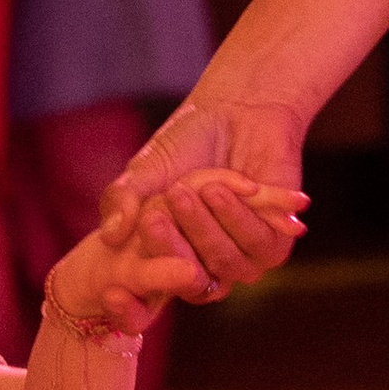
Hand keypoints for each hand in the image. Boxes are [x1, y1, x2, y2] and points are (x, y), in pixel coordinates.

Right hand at [99, 98, 308, 302]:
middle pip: (193, 273)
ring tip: (207, 187)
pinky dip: (244, 212)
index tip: (145, 223)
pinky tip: (245, 186)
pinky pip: (258, 240)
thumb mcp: (145, 171)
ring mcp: (243, 258)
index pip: (161, 276)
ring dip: (211, 223)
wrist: (239, 113)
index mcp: (172, 254)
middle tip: (166, 205)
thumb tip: (112, 235)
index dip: (154, 254)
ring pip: (225, 259)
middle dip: (178, 239)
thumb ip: (123, 200)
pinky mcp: (276, 242)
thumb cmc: (187, 143)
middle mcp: (207, 264)